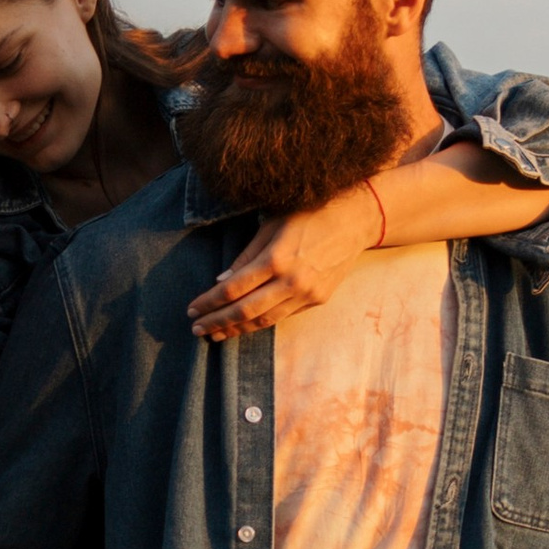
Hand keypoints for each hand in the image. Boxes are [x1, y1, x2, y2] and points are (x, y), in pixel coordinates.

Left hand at [188, 188, 377, 337]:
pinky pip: (283, 316)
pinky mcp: (318, 300)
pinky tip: (244, 325)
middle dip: (217, 322)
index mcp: (276, 258)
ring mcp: (307, 294)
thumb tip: (222, 282)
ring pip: (264, 320)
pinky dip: (260, 322)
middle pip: (245, 311)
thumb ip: (247, 255)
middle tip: (197, 330)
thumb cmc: (310, 214)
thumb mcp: (272, 225)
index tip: (192, 309)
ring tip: (216, 334)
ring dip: (237, 329)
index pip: (233, 289)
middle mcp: (291, 281)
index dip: (209, 302)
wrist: (356, 220)